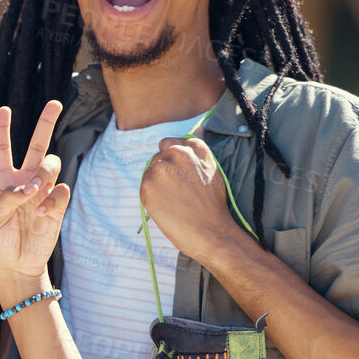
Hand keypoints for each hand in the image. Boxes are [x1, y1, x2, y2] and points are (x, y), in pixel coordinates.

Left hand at [0, 101, 69, 289]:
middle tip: (55, 103)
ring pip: (51, 165)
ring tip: (34, 194)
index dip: (2, 129)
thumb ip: (7, 198)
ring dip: (44, 174)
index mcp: (2, 180)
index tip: (4, 109)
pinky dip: (52, 199)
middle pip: (37, 145)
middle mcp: (25, 181)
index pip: (3, 149)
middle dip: (46, 123)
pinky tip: (41, 213)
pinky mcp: (57, 206)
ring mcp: (43, 192)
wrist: (16, 266)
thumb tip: (30, 186)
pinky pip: (61, 191)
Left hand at [139, 137, 239, 266]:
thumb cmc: (214, 204)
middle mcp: (176, 153)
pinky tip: (167, 206)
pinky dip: (151, 196)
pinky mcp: (147, 185)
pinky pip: (144, 186)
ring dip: (157, 184)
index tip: (179, 175)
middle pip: (158, 158)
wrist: (211, 231)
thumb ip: (198, 148)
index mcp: (194, 147)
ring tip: (175, 200)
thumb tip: (199, 126)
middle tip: (179, 192)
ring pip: (150, 171)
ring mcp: (160, 168)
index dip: (172, 161)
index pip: (169, 143)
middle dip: (164, 173)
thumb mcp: (211, 168)